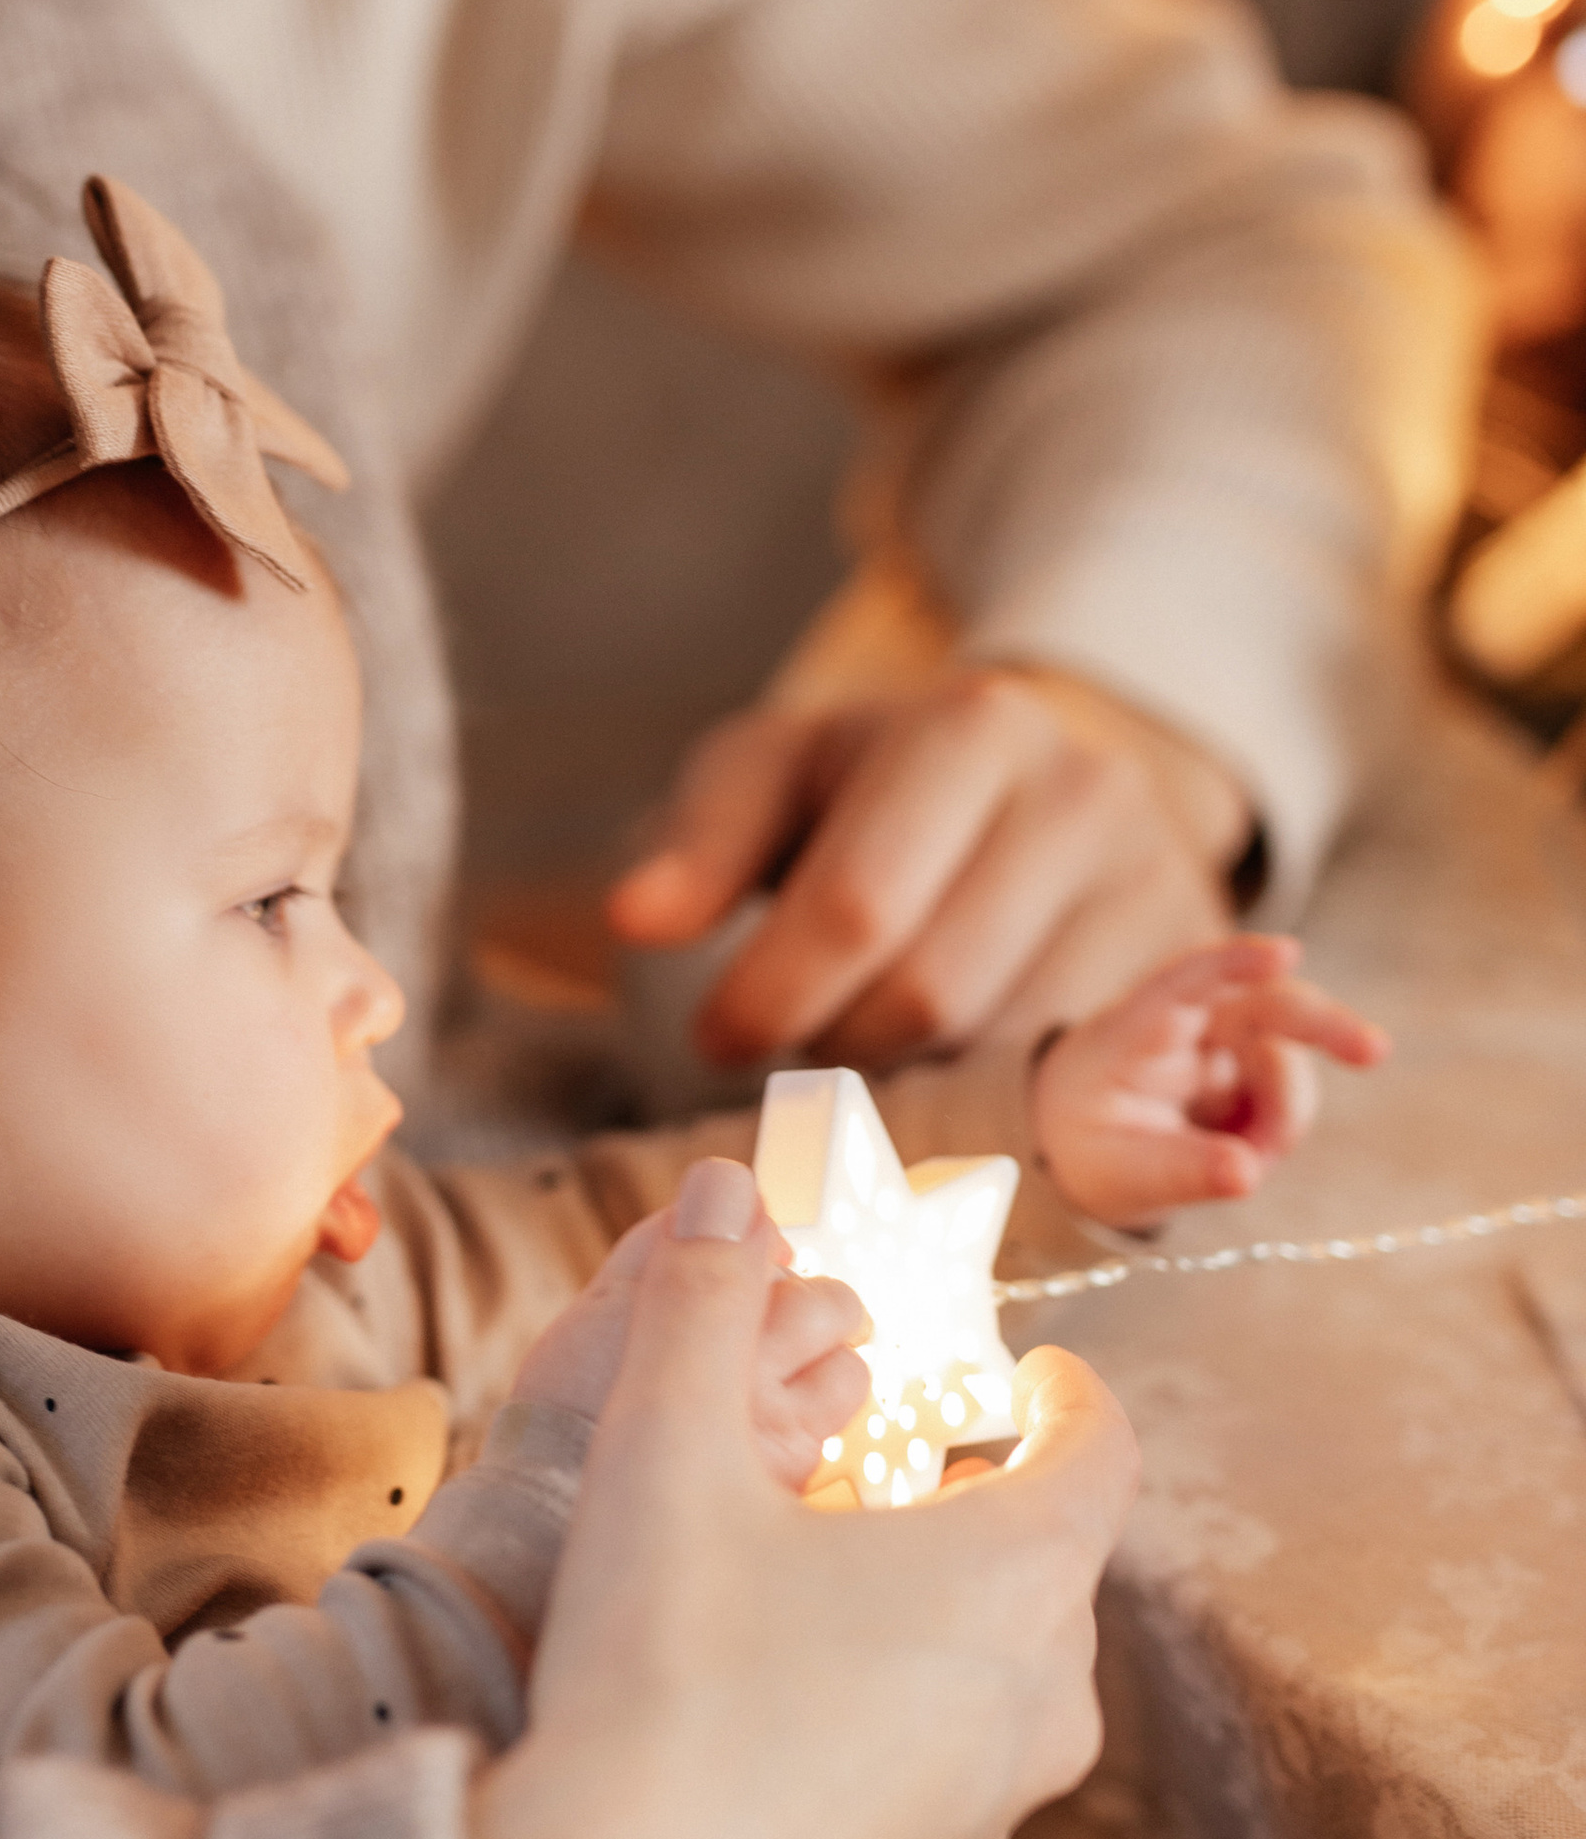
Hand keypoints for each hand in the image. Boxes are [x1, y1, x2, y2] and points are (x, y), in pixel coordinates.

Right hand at [469, 1163, 1138, 1838]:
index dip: (1070, 1399)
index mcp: (1014, 1579)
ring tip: (844, 1579)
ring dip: (947, 1614)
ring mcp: (990, 1813)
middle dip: (993, 1500)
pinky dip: (901, 1711)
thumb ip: (694, 1309)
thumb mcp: (662, 1462)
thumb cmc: (659, 1688)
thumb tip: (724, 1187)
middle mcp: (1038, 1701)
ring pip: (1008, 1679)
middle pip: (1055, 1569)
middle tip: (916, 1459)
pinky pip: (949, 1768)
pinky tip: (785, 1709)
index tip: (1034, 1369)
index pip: (1100, 1459)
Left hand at [606, 666, 1253, 1071]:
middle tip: (804, 1047)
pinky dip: (1016, 1108)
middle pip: (935, 997)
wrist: (1041, 784)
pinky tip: (964, 1084)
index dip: (771, 998)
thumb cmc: (875, 792)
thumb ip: (702, 843)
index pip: (859, 907)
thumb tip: (637, 917)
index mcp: (971, 730)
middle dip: (840, 1048)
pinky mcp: (1202, 977)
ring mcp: (1164, 886)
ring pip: (1017, 1058)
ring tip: (882, 1048)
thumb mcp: (775, 778)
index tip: (717, 1039)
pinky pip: (1101, 1091)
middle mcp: (1088, 796)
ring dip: (924, 1086)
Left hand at [1034, 936, 1387, 1227]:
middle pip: (1262, 1003)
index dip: (1232, 963)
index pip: (1182, 982)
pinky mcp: (1252, 1070)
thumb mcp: (1120, 1174)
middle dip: (1322, 1022)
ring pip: (1286, 1059)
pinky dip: (1279, 1131)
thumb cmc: (1089, 1143)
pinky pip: (1287, 1098)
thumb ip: (1183, 1172)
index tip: (1286, 953)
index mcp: (1135, 1032)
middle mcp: (1188, 1025)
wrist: (1081, 1141)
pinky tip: (1245, 1154)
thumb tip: (1248, 1173)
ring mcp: (1225, 1044)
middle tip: (1374, 1050)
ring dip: (1286, 1116)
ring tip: (1243, 1164)